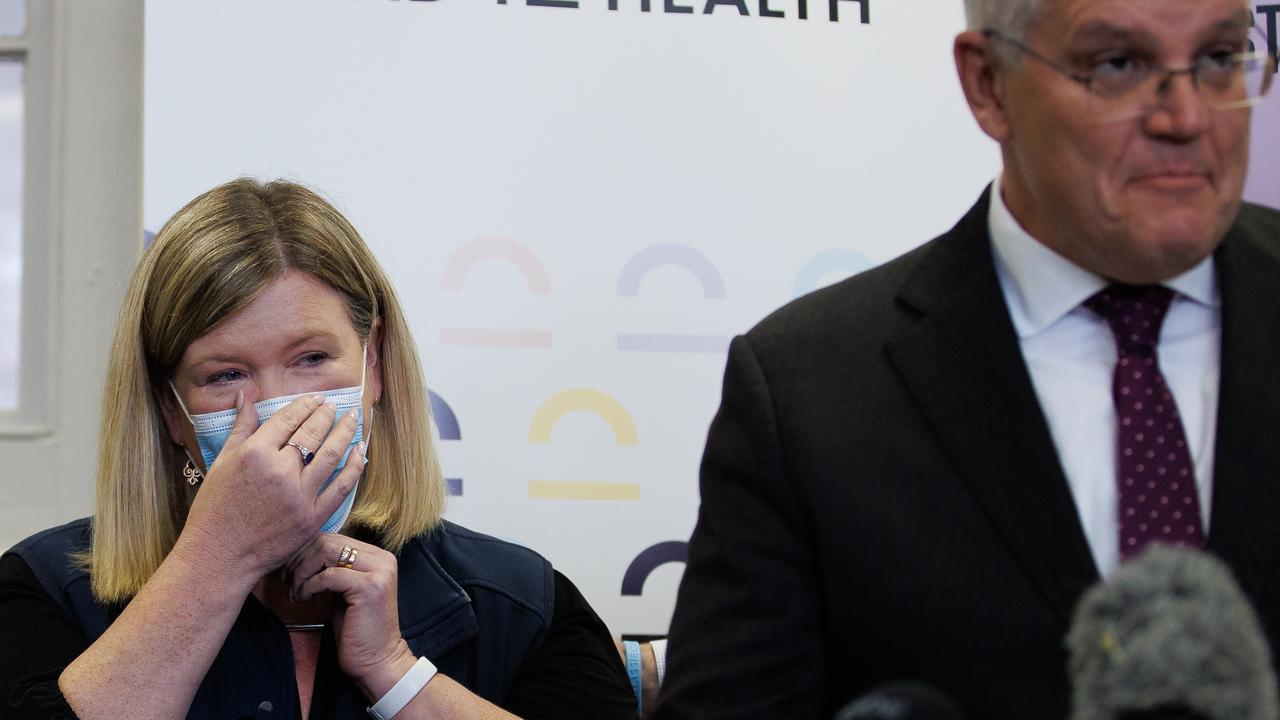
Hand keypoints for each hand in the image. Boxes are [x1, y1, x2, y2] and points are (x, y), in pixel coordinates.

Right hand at [179, 392, 364, 578]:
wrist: (219, 556)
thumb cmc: (214, 510)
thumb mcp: (221, 462)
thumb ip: (240, 427)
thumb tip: (245, 394)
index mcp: (254, 454)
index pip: (288, 420)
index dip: (305, 405)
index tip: (316, 398)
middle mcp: (279, 471)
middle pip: (312, 433)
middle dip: (327, 415)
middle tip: (335, 405)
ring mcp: (299, 496)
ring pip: (330, 455)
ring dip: (345, 432)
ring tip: (353, 418)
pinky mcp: (312, 518)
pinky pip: (341, 487)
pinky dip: (354, 467)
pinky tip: (360, 451)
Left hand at [288, 532, 413, 695]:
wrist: (377, 660)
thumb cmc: (355, 628)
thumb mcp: (343, 590)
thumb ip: (332, 568)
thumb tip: (300, 552)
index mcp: (377, 555)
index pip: (333, 536)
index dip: (306, 551)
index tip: (291, 572)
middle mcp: (382, 558)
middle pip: (327, 540)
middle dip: (300, 559)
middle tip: (288, 581)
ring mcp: (378, 571)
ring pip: (326, 551)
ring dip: (302, 571)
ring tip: (296, 591)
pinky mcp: (370, 587)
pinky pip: (327, 575)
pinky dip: (309, 586)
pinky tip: (304, 599)